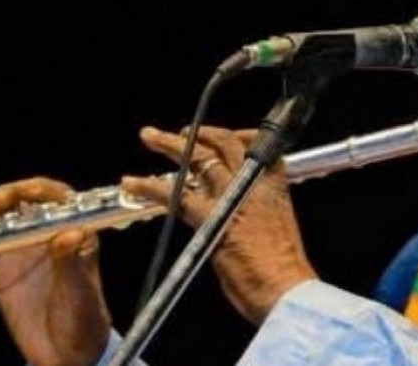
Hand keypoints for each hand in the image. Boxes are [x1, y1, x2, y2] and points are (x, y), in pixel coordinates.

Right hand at [0, 178, 110, 365]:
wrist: (65, 351)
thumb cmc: (83, 317)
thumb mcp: (80, 289)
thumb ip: (70, 262)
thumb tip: (68, 234)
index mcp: (75, 233)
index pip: (60, 200)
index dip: (44, 191)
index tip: (29, 192)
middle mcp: (47, 235)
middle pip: (26, 204)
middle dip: (10, 195)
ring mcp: (21, 249)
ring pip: (0, 219)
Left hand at [122, 125, 316, 324]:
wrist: (285, 287)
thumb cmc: (284, 267)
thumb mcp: (279, 227)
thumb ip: (258, 212)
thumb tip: (240, 213)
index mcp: (273, 186)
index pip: (256, 147)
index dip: (238, 135)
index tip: (226, 135)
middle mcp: (252, 184)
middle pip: (224, 145)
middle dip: (200, 133)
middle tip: (181, 131)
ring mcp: (230, 197)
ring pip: (198, 159)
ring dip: (170, 145)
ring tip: (150, 137)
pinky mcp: (209, 218)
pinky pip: (174, 194)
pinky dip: (149, 187)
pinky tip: (133, 183)